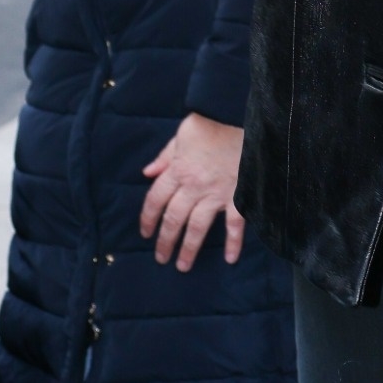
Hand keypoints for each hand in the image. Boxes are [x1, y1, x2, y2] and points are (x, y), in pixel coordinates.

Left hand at [140, 113, 245, 268]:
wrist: (237, 116)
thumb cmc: (208, 124)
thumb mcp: (180, 137)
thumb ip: (164, 158)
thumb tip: (147, 173)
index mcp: (177, 171)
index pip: (156, 200)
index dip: (148, 219)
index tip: (145, 233)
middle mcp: (193, 186)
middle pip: (174, 219)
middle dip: (165, 241)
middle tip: (161, 258)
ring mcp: (216, 192)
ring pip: (198, 226)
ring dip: (189, 248)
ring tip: (183, 265)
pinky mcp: (238, 194)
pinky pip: (235, 223)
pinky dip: (233, 241)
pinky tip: (230, 258)